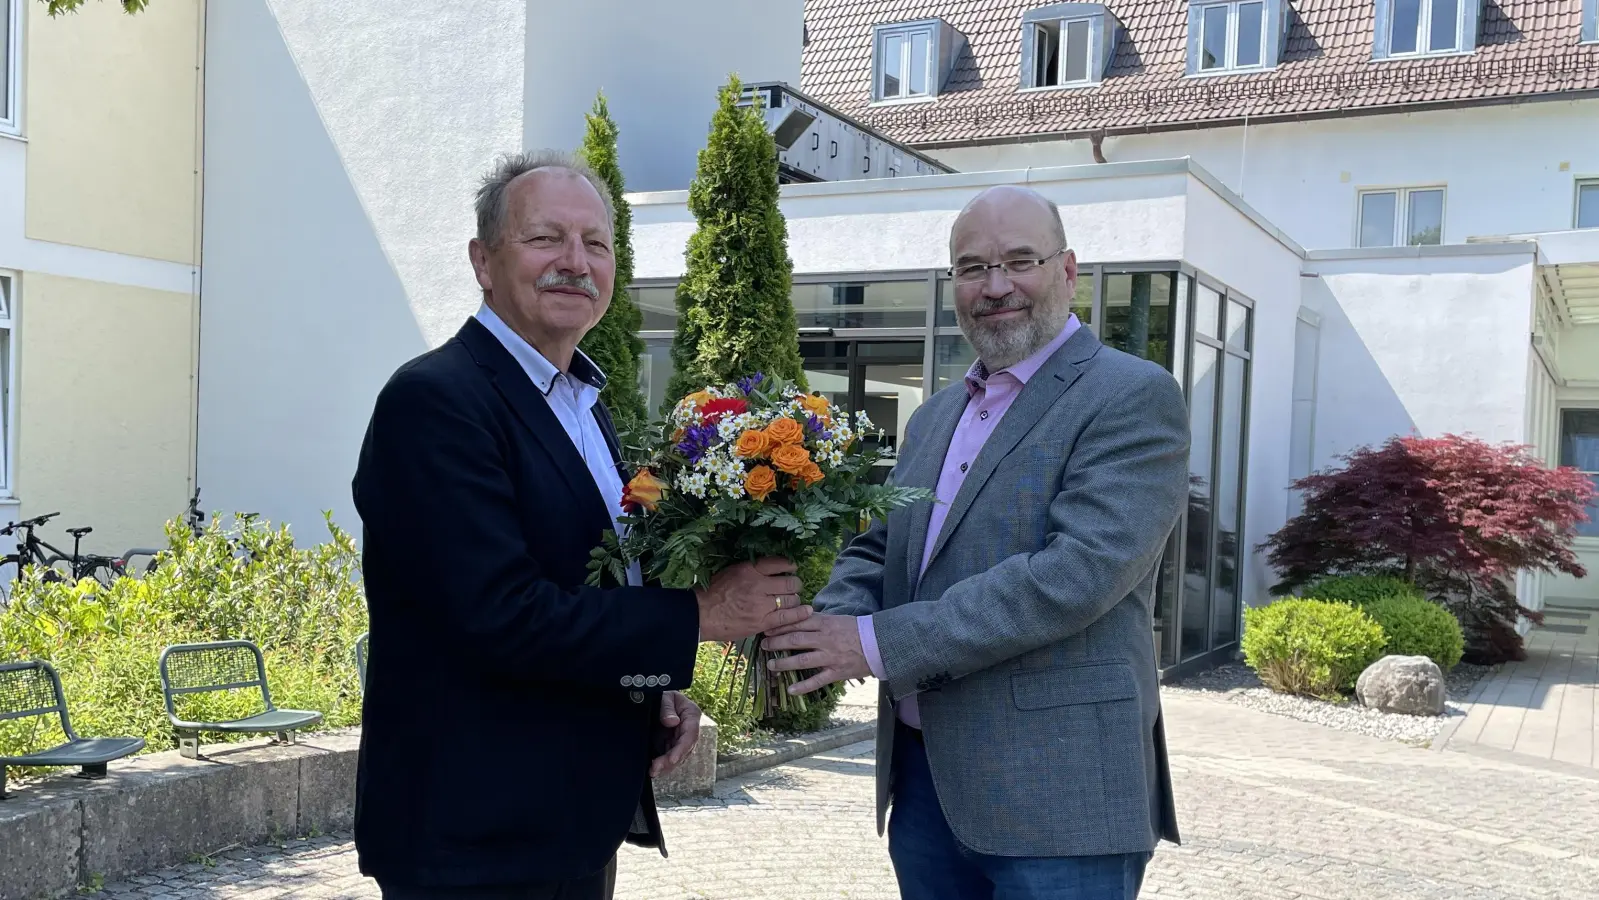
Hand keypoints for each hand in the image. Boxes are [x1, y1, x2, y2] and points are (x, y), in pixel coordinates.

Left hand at [650, 691, 701, 777]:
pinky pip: (669, 756)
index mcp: (692, 715)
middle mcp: (689, 729)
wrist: (655, 696)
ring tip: (653, 772)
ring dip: (666, 766)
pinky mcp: (671, 743)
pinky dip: (663, 764)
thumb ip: (667, 707)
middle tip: (655, 769)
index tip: (672, 759)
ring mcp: (680, 738)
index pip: (690, 735)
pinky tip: (653, 770)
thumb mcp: (664, 695)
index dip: (682, 749)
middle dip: (671, 761)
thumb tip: (671, 722)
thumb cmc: (662, 693)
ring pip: (678, 756)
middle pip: (684, 750)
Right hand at [695, 557, 810, 641]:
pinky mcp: (762, 621)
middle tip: (794, 587)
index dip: (790, 566)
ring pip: (791, 599)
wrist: (701, 615)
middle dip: (795, 584)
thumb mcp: (730, 571)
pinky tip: (807, 611)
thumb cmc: (712, 593)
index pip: (779, 563)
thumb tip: (769, 568)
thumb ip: (750, 570)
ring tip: (792, 601)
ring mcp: (761, 604)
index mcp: (749, 569)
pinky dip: (800, 613)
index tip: (792, 568)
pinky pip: (788, 616)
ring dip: (795, 600)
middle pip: (790, 582)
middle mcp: (758, 585)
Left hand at [761, 614, 870, 694]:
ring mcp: (830, 657)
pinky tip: (790, 690)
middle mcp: (825, 639)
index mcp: (825, 623)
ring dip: (784, 663)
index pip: (797, 623)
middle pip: (795, 640)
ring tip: (770, 665)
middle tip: (763, 646)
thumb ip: (817, 620)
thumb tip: (797, 618)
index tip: (767, 629)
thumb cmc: (856, 629)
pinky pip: (817, 680)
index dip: (780, 626)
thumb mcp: (836, 619)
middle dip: (776, 643)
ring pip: (802, 660)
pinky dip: (803, 686)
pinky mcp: (836, 672)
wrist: (879, 643)